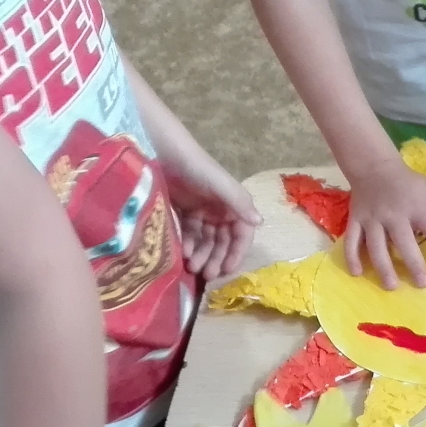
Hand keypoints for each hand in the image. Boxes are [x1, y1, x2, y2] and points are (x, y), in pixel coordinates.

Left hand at [162, 146, 261, 280]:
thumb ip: (240, 203)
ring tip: (192, 267)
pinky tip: (183, 253)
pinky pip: (190, 233)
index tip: (227, 269)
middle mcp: (222, 211)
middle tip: (207, 274)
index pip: (241, 235)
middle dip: (216, 258)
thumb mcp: (221, 186)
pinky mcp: (185, 211)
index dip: (236, 253)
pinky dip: (188, 244)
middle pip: (223, 242)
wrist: (165, 152)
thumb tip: (260, 223)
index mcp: (235, 206)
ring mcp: (203, 212)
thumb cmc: (198, 168)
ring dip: (202, 255)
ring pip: (206, 240)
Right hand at [340, 157, 425, 289]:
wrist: (374, 167)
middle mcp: (393, 215)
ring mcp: (372, 219)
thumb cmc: (409, 184)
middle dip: (413, 264)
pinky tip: (358, 273)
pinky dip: (351, 257)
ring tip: (392, 286)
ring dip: (383, 267)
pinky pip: (351, 240)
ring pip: (376, 246)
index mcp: (416, 207)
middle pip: (403, 242)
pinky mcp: (355, 220)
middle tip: (423, 284)